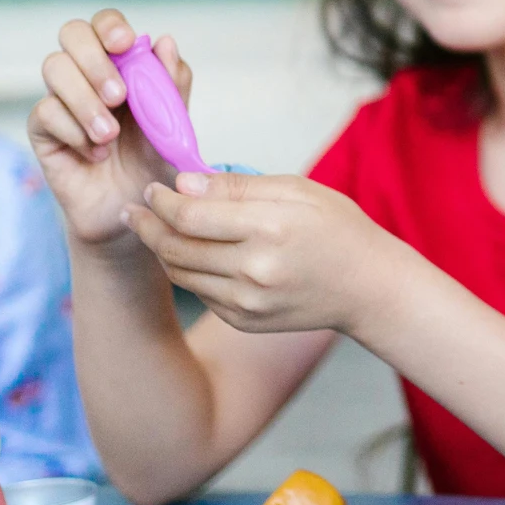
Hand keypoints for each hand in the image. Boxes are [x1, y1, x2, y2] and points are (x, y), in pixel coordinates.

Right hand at [28, 9, 189, 248]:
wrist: (134, 211)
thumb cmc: (154, 163)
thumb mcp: (174, 126)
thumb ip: (172, 86)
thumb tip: (164, 40)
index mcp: (122, 65)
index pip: (105, 24)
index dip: (110, 26)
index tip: (124, 44)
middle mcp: (87, 74)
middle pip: (72, 33)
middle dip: (95, 60)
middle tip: (119, 96)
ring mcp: (62, 99)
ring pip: (54, 68)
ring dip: (85, 100)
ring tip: (109, 135)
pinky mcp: (43, 131)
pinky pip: (45, 112)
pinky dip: (73, 131)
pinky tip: (96, 154)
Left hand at [127, 170, 394, 336]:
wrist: (369, 287)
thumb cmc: (338, 229)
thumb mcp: (296, 190)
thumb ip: (237, 186)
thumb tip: (184, 183)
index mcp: (268, 229)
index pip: (189, 215)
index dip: (160, 201)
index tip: (152, 189)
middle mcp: (254, 270)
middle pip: (174, 248)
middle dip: (147, 226)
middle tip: (135, 210)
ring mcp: (248, 302)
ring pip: (180, 274)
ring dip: (161, 249)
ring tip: (156, 229)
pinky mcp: (245, 321)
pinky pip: (200, 293)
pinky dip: (189, 271)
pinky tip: (192, 254)